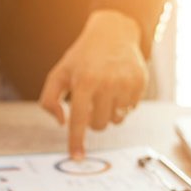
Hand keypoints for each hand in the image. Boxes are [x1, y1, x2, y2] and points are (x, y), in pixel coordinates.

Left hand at [39, 10, 147, 158]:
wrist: (113, 33)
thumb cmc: (82, 58)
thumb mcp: (59, 73)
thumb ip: (49, 100)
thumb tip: (61, 123)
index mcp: (84, 82)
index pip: (78, 120)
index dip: (76, 141)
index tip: (76, 157)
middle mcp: (107, 83)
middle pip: (99, 125)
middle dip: (92, 120)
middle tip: (90, 103)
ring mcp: (126, 83)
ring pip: (116, 120)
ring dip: (108, 113)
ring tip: (104, 94)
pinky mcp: (140, 83)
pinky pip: (130, 111)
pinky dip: (122, 105)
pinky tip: (118, 88)